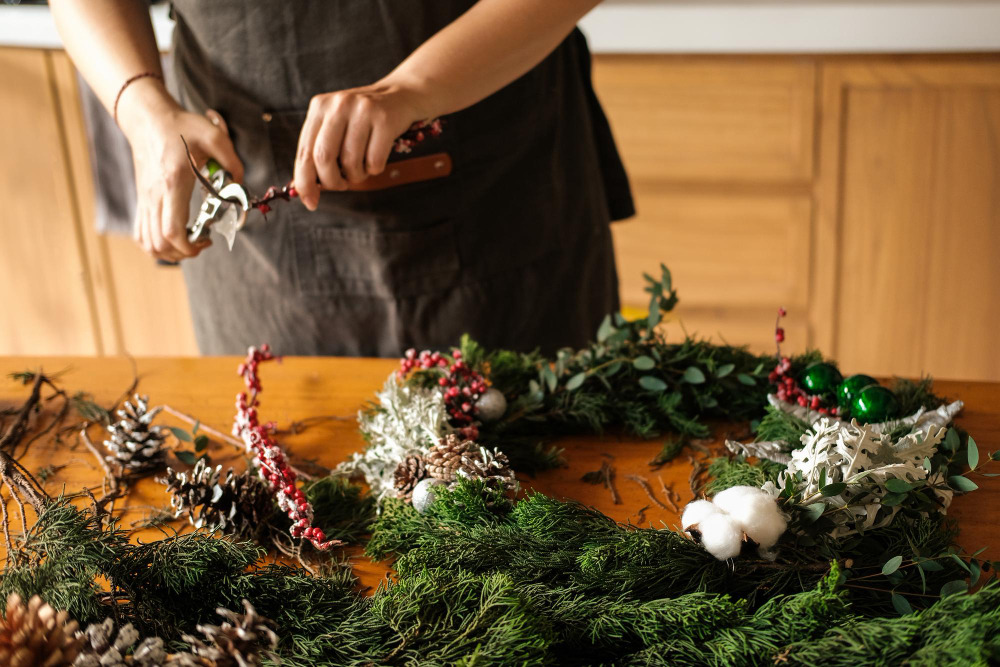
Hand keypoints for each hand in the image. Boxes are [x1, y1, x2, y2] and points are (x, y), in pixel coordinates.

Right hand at [119, 82, 243, 261]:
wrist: (149, 119)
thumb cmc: (181, 127)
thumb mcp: (215, 136)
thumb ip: (233, 161)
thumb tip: (241, 185)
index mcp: (173, 184)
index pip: (172, 230)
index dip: (188, 247)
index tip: (207, 241)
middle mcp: (155, 196)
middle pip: (159, 243)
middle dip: (183, 253)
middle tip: (202, 243)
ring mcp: (145, 199)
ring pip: (147, 242)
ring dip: (169, 252)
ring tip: (189, 242)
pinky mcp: (142, 199)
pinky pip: (141, 233)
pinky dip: (155, 243)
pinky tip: (174, 236)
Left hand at [293, 79, 429, 209]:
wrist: (401, 96)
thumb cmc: (364, 120)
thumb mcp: (337, 125)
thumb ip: (319, 150)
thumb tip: (305, 191)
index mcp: (320, 107)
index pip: (305, 151)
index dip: (305, 181)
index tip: (310, 202)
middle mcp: (338, 105)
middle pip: (323, 157)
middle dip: (332, 182)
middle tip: (342, 185)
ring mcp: (362, 110)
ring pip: (350, 162)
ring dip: (357, 176)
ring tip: (362, 168)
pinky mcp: (385, 119)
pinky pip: (374, 161)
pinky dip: (375, 169)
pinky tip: (376, 159)